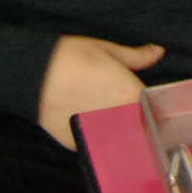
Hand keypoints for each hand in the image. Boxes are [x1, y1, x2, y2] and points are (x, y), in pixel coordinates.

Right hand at [38, 35, 164, 149]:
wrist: (32, 73)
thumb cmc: (70, 56)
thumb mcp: (105, 49)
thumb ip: (136, 57)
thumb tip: (158, 52)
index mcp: (130, 93)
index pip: (153, 107)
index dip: (153, 105)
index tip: (150, 103)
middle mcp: (117, 116)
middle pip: (136, 124)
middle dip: (136, 119)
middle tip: (124, 108)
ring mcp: (97, 132)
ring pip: (116, 138)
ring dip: (116, 130)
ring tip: (105, 116)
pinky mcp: (77, 142)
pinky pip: (94, 143)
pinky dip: (95, 136)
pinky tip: (89, 123)